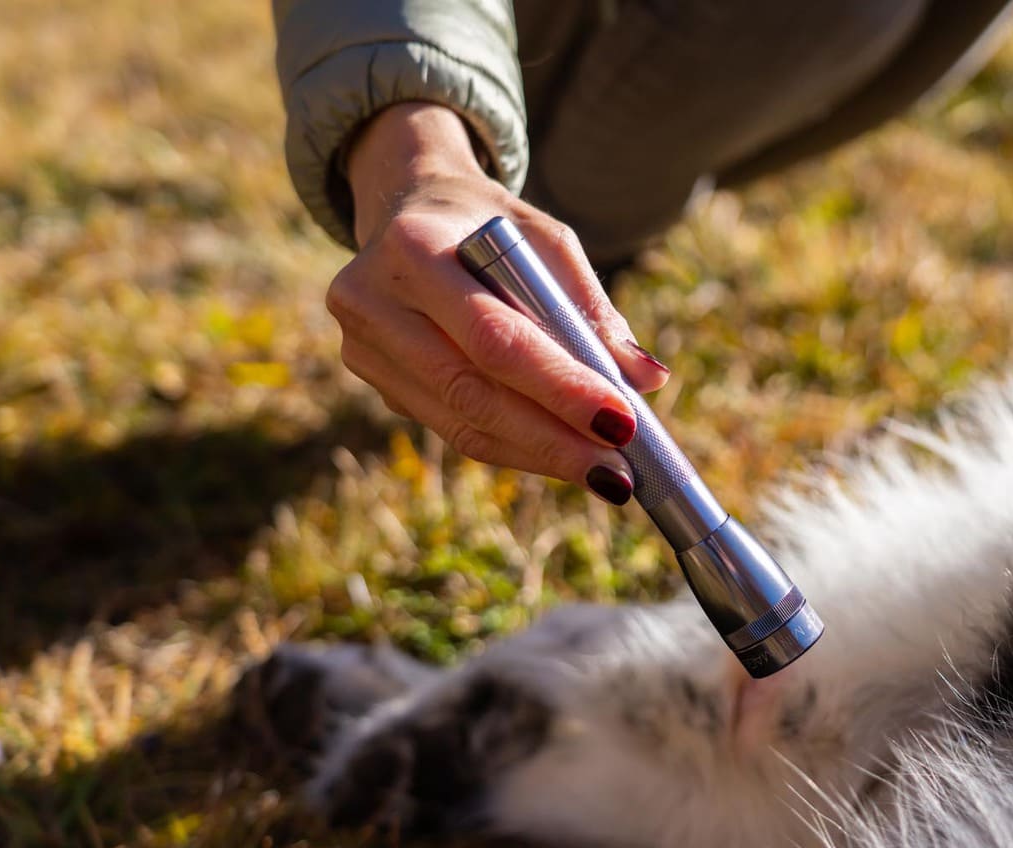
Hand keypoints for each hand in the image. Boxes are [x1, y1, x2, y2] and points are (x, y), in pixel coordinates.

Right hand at [326, 103, 669, 504]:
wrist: (406, 207)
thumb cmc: (487, 223)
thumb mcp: (544, 240)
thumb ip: (590, 308)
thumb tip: (648, 379)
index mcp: (413, 247)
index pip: (493, 336)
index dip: (558, 386)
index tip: (621, 422)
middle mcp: (371, 300)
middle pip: (472, 391)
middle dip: (554, 439)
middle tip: (619, 475)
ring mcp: (364, 347)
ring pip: (461, 422)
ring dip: (539, 455)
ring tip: (604, 475)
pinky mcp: (375, 380)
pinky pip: (452, 427)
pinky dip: (514, 446)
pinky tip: (561, 457)